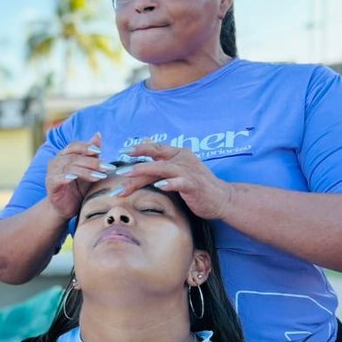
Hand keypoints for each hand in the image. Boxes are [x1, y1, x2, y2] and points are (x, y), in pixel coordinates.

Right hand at [45, 132, 114, 219]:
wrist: (66, 207)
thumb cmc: (78, 188)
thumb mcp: (89, 170)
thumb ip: (92, 154)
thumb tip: (98, 135)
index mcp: (65, 155)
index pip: (74, 146)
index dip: (86, 147)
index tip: (99, 151)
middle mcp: (57, 161)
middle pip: (74, 157)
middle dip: (92, 162)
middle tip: (107, 167)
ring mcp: (52, 172)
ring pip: (68, 167)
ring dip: (85, 171)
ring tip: (99, 176)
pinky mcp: (50, 184)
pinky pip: (57, 178)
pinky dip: (65, 177)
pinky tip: (74, 179)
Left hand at [115, 142, 235, 219]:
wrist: (222, 198)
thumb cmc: (196, 186)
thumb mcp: (177, 170)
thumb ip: (160, 161)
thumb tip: (144, 143)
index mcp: (178, 154)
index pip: (155, 148)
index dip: (139, 148)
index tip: (122, 152)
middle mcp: (183, 159)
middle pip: (155, 159)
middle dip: (135, 165)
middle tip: (119, 171)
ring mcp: (189, 171)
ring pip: (163, 168)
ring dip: (144, 171)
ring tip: (129, 175)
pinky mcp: (195, 185)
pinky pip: (180, 182)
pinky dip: (170, 183)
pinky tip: (159, 186)